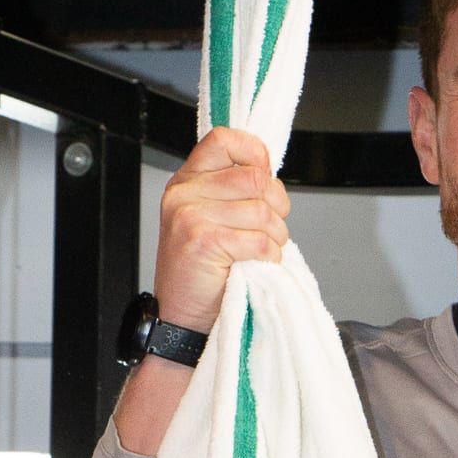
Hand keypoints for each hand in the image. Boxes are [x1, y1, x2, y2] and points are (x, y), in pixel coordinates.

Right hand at [152, 127, 291, 332]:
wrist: (181, 318)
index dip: (255, 155)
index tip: (264, 179)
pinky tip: (253, 265)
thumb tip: (270, 175)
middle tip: (268, 229)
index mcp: (187, 181)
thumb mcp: (212, 219)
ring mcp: (191, 215)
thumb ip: (234, 192)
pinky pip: (260, 241)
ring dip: (274, 238)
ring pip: (263, 212)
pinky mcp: (203, 241)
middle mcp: (185, 193)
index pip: (225, 139)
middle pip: (256, 179)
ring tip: (257, 253)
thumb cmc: (203, 272)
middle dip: (276, 207)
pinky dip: (268, 258)